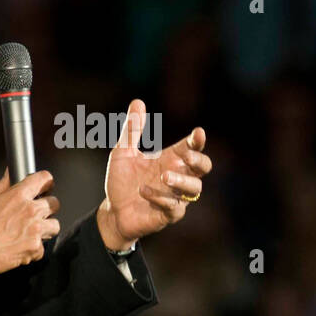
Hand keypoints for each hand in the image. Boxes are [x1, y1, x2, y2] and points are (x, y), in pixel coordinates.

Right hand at [0, 169, 59, 277]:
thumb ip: (2, 186)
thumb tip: (10, 174)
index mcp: (18, 196)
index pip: (44, 179)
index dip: (46, 182)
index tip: (45, 186)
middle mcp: (30, 211)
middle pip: (54, 203)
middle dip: (46, 207)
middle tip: (35, 213)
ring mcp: (35, 230)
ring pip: (54, 225)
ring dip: (45, 228)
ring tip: (31, 231)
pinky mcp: (35, 249)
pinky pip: (42, 247)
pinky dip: (34, 249)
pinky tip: (21, 246)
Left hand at [97, 99, 211, 248]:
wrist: (112, 211)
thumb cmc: (122, 181)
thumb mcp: (122, 153)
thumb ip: (132, 130)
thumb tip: (138, 101)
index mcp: (170, 159)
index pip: (191, 147)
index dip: (197, 141)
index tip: (198, 133)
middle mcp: (177, 177)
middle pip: (203, 167)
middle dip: (199, 160)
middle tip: (186, 155)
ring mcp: (175, 197)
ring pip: (194, 188)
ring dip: (181, 180)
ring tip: (163, 175)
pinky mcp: (167, 215)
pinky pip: (174, 207)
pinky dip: (160, 197)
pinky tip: (144, 190)